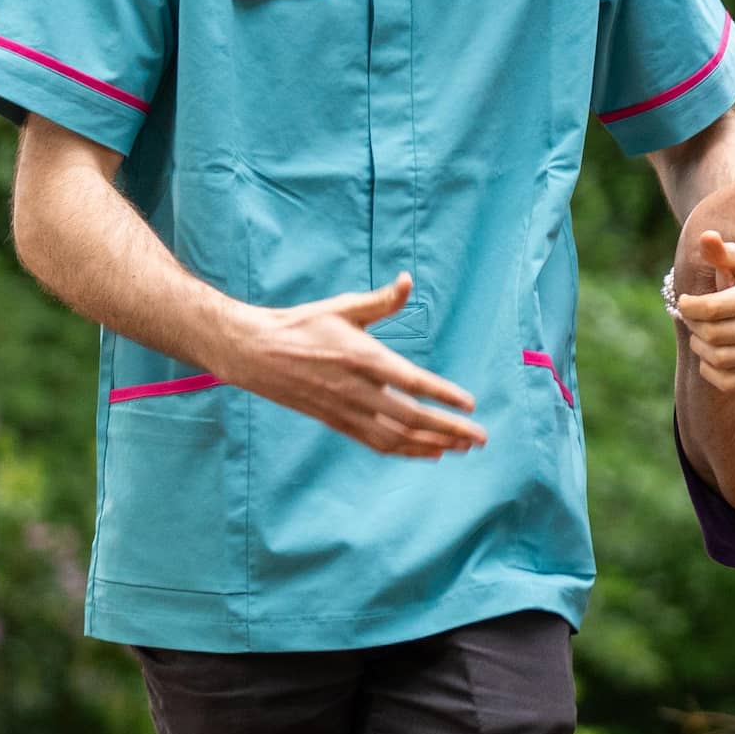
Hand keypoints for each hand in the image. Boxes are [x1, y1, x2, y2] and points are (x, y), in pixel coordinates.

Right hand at [216, 274, 486, 457]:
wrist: (254, 352)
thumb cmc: (302, 325)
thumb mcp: (343, 307)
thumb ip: (381, 301)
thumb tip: (408, 280)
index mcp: (361, 357)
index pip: (410, 382)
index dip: (442, 395)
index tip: (469, 404)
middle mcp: (355, 389)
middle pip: (409, 417)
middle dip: (448, 429)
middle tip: (480, 438)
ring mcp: (344, 410)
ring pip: (394, 437)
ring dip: (430, 445)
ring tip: (461, 449)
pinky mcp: (335, 422)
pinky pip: (375, 443)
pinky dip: (404, 451)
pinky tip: (428, 453)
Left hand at [673, 229, 734, 390]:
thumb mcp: (733, 262)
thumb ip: (718, 251)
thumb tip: (708, 237)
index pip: (710, 309)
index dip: (688, 306)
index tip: (685, 301)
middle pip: (710, 335)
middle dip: (693, 325)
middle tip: (694, 318)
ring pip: (715, 359)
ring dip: (700, 346)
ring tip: (703, 334)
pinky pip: (724, 381)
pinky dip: (709, 368)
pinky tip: (712, 354)